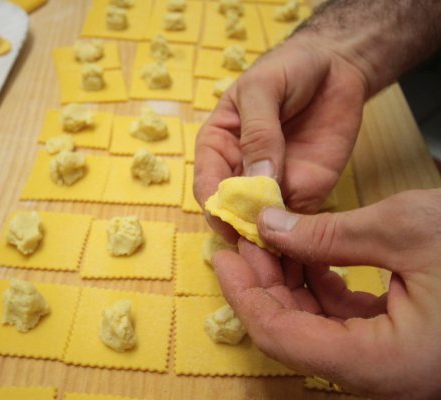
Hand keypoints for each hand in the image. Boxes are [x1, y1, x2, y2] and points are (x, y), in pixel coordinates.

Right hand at [193, 33, 368, 241]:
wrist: (336, 66)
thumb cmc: (287, 70)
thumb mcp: (263, 90)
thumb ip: (258, 133)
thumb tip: (256, 180)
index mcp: (217, 148)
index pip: (207, 185)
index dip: (216, 207)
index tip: (233, 223)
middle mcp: (238, 173)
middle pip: (231, 213)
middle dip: (242, 232)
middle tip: (261, 252)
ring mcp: (271, 187)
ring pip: (261, 225)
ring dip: (268, 243)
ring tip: (281, 261)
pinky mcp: (303, 194)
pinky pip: (295, 224)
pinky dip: (297, 241)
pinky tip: (303, 253)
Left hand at [212, 188, 440, 398]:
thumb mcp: (405, 229)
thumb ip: (327, 233)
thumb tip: (268, 225)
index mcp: (384, 363)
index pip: (282, 340)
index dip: (244, 295)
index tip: (223, 255)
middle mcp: (382, 374)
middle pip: (292, 333)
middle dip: (262, 283)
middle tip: (244, 237)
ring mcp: (390, 360)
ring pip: (313, 326)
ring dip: (287, 282)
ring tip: (271, 237)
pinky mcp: (398, 341)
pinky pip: (340, 320)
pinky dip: (317, 286)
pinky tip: (309, 253)